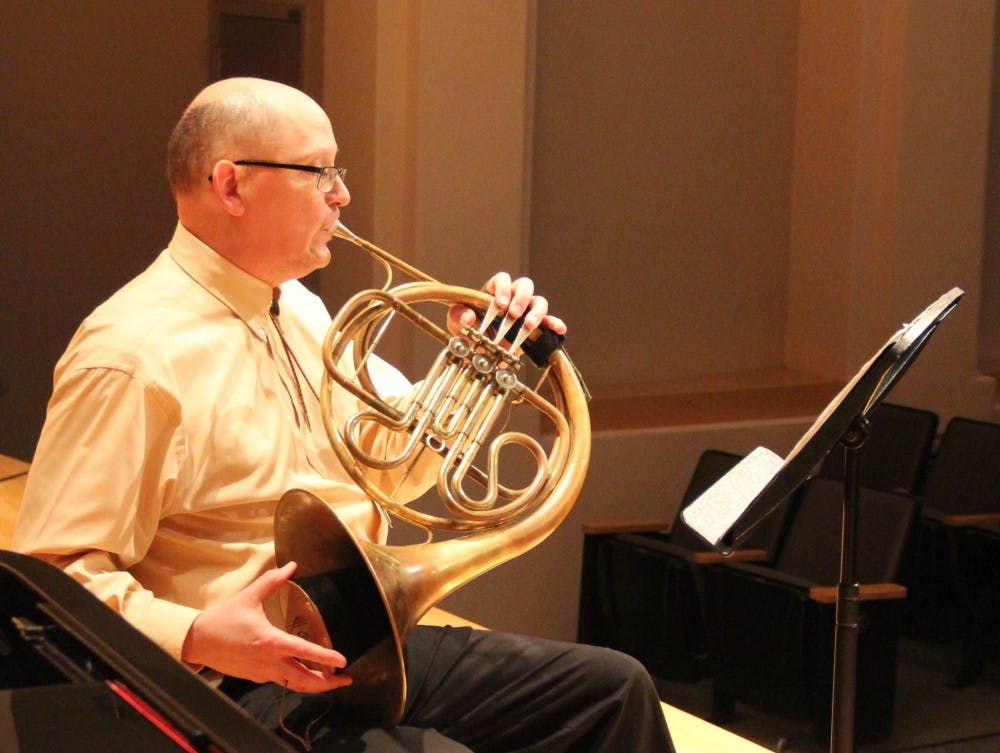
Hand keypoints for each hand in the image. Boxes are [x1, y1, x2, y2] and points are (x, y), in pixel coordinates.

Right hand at [181, 561, 351, 692]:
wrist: (198, 641)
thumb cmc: (223, 618)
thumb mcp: (249, 596)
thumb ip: (273, 581)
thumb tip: (291, 566)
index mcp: (270, 641)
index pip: (304, 652)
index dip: (325, 657)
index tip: (342, 661)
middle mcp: (268, 661)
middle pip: (304, 680)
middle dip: (327, 683)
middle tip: (346, 680)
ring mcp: (262, 672)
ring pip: (294, 685)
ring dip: (314, 685)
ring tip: (332, 682)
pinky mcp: (256, 677)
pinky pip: (281, 682)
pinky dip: (297, 682)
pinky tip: (307, 676)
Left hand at [448, 273, 566, 336]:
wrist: (480, 353)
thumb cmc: (470, 332)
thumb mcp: (457, 326)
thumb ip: (457, 318)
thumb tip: (466, 316)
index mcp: (495, 291)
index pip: (503, 279)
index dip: (503, 288)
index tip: (499, 304)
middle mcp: (514, 298)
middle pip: (525, 286)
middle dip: (521, 298)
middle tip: (514, 314)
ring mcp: (527, 311)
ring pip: (539, 302)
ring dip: (536, 312)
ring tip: (529, 326)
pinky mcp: (537, 327)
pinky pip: (549, 322)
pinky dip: (555, 323)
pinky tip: (558, 329)